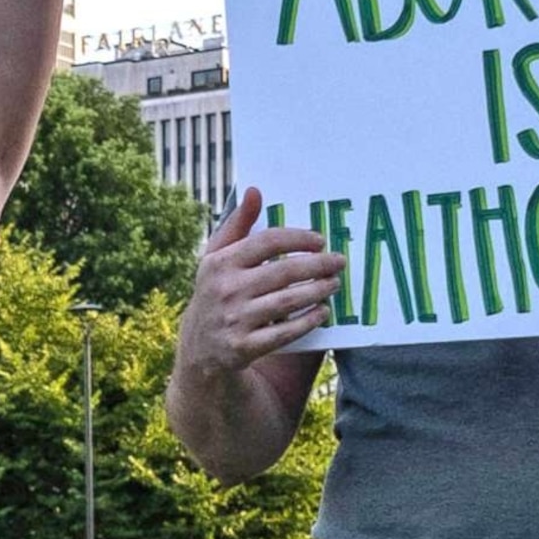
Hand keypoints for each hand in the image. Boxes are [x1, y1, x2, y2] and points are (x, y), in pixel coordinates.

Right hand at [178, 187, 344, 376]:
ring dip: (318, 291)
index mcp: (220, 263)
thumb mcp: (217, 257)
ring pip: (288, 301)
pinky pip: (285, 333)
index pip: (267, 241)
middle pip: (284, 271)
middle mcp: (226, 289)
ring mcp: (235, 320)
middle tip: (339, 262)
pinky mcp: (244, 347)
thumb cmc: (216, 292)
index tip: (320, 240)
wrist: (199, 348)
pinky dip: (307, 321)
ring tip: (335, 283)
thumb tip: (254, 191)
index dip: (298, 238)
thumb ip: (237, 224)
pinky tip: (322, 312)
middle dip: (318, 265)